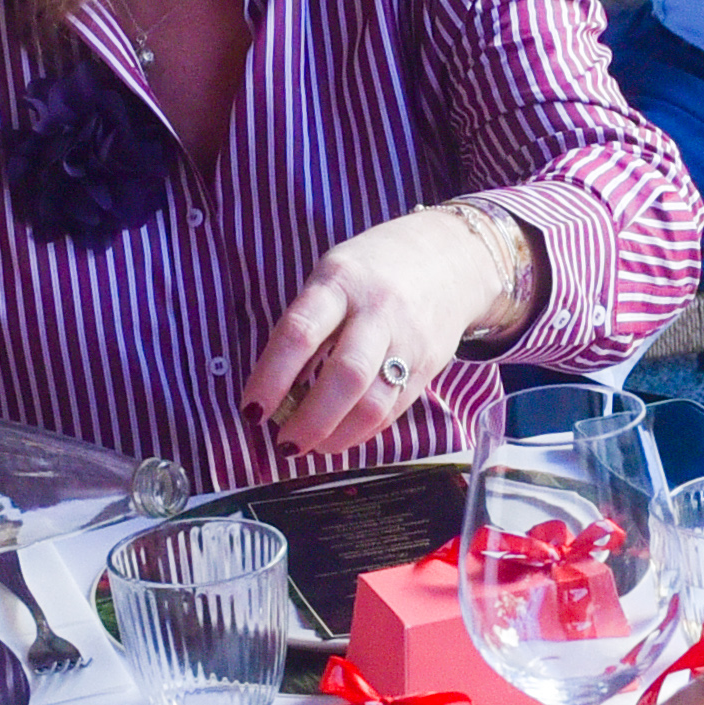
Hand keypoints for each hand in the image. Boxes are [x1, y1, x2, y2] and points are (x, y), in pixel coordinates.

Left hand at [247, 205, 525, 452]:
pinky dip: (361, 431)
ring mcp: (409, 340)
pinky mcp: (429, 366)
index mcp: (341, 281)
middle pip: (346, 375)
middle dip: (310, 420)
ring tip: (313, 446)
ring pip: (374, 403)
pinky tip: (341, 435)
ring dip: (337, 436)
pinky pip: (392, 411)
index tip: (251, 409)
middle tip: (285, 443)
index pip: (300, 333)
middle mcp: (378, 311)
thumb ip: (308, 324)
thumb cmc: (374, 270)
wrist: (451, 258)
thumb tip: (276, 390)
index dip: (271, 377)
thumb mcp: (334, 276)